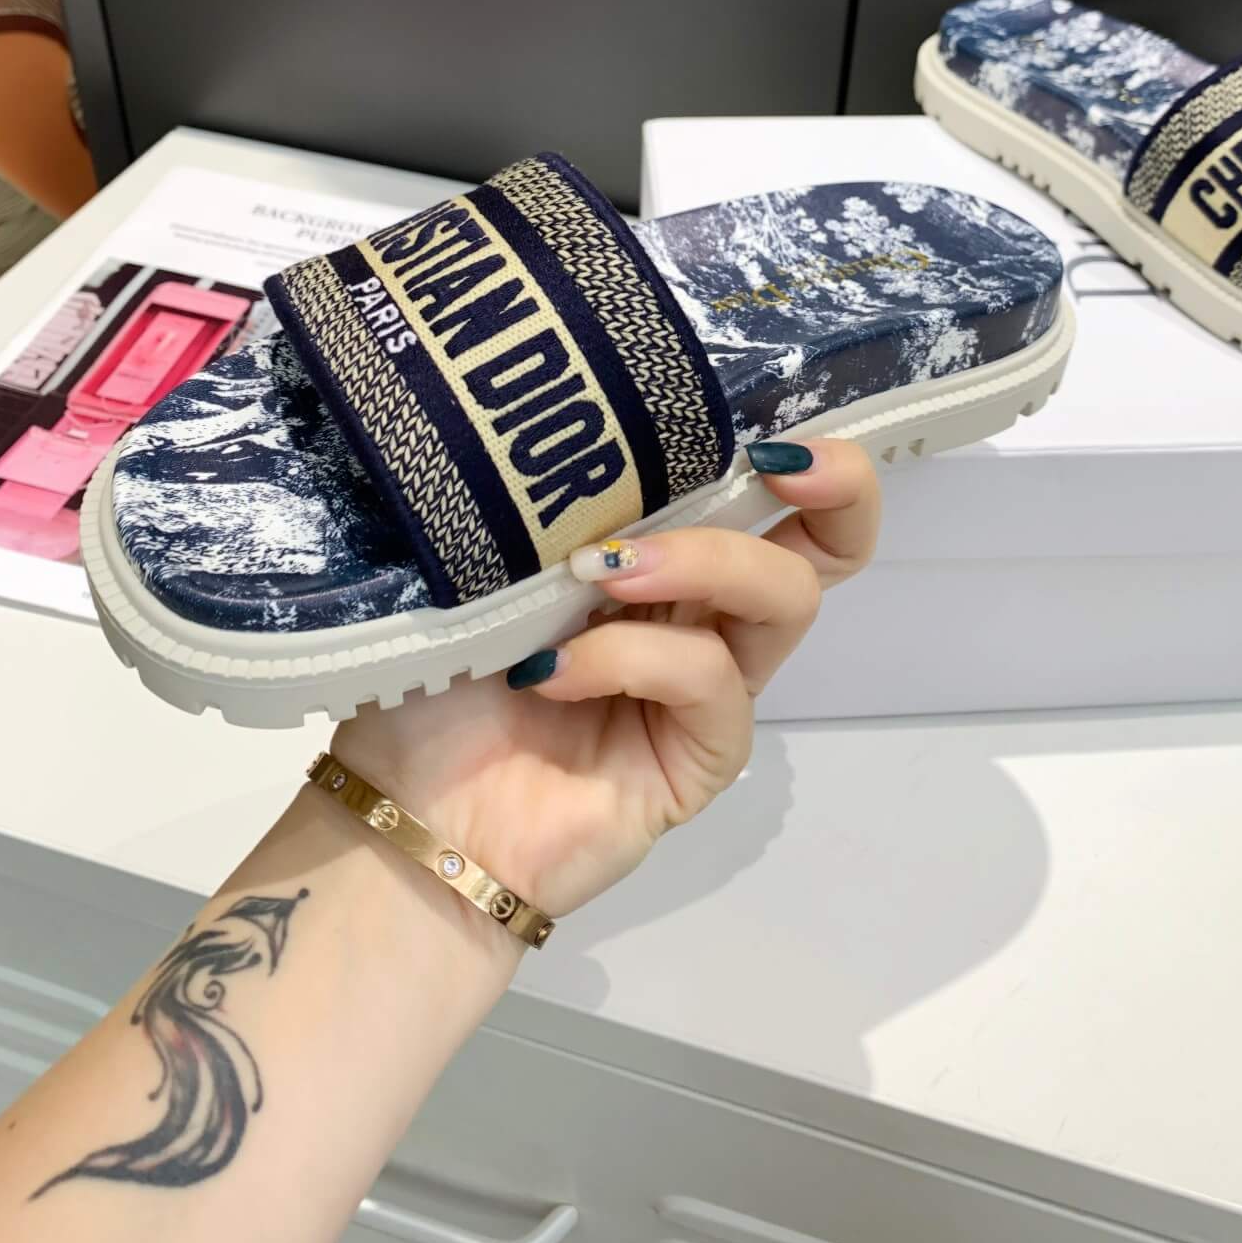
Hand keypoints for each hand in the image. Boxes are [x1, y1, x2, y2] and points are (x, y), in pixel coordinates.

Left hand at [333, 439, 879, 923]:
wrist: (407, 816)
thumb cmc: (436, 687)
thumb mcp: (483, 572)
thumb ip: (548, 511)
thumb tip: (572, 433)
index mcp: (658, 558)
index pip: (764, 494)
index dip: (805, 453)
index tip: (767, 425)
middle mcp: (701, 615)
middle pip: (825, 546)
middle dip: (834, 487)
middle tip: (773, 460)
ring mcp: (707, 689)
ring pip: (784, 598)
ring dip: (702, 560)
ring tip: (602, 572)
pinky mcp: (701, 757)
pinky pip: (709, 682)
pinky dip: (631, 657)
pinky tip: (554, 671)